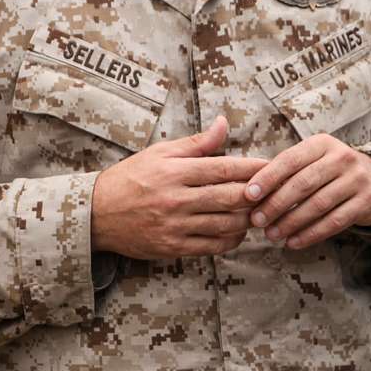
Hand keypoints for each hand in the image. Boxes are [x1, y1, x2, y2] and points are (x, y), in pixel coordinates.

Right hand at [91, 117, 267, 259]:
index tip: (272, 165)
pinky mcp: (172, 247)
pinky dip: (232, 239)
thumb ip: (197, 143)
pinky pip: (213, 246)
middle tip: (275, 190)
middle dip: (258, 194)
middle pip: (231, 197)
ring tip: (259, 210)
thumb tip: (224, 123)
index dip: (254, 168)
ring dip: (249, 218)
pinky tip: (238, 229)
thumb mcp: (160, 153)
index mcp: (175, 172)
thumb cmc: (131, 177)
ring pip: (226, 224)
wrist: (96, 214)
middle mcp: (176, 199)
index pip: (225, 168)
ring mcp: (175, 226)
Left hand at [244, 133, 370, 248]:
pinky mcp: (368, 201)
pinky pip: (335, 221)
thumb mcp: (313, 160)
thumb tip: (250, 192)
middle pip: (303, 183)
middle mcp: (342, 158)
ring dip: (291, 223)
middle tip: (257, 221)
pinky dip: (311, 234)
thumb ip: (286, 171)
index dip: (268, 177)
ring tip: (272, 235)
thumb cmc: (330, 171)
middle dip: (276, 204)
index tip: (249, 195)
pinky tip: (294, 242)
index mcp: (322, 144)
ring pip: (318, 204)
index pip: (290, 160)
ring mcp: (358, 179)